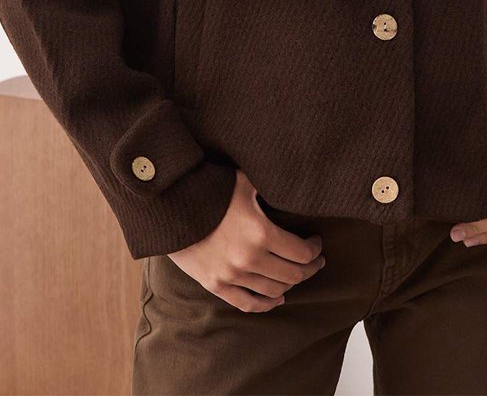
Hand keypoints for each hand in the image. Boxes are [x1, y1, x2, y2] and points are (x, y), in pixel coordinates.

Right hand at [167, 168, 325, 311]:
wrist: (170, 208)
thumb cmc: (210, 190)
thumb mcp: (244, 182)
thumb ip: (269, 187)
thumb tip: (289, 183)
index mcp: (261, 232)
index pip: (302, 253)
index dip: (314, 250)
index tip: (316, 243)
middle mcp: (250, 259)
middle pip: (293, 275)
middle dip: (309, 268)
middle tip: (315, 261)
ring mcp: (233, 276)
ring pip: (274, 291)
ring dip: (290, 284)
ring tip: (295, 274)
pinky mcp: (216, 285)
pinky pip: (248, 304)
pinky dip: (266, 304)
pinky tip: (276, 298)